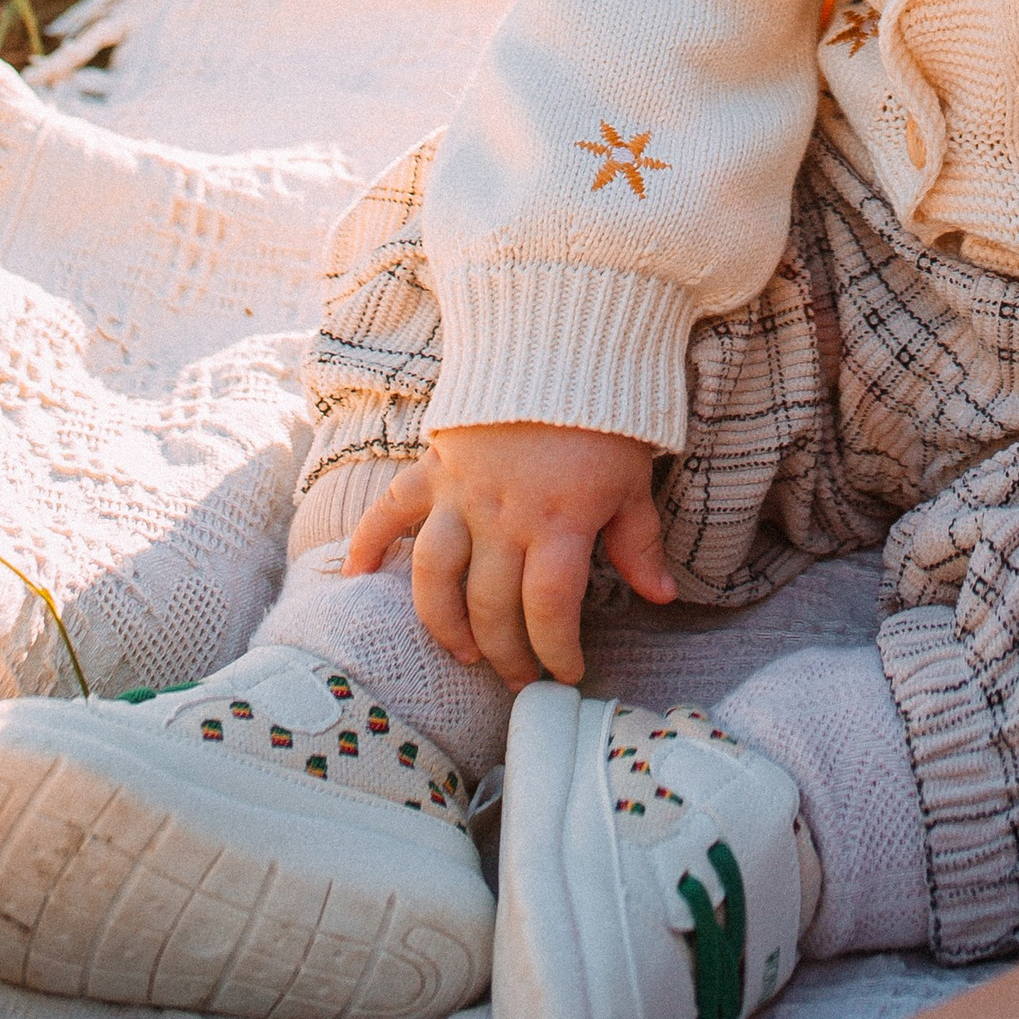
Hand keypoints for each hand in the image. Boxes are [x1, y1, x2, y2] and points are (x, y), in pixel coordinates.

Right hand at [344, 421, 674, 688]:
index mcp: (559, 522)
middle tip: (520, 677)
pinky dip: (368, 544)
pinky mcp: (433, 469)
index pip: (549, 610)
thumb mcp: (633, 480)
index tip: (568, 674)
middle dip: (507, 654)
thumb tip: (664, 597)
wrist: (559, 341)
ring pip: (437, 578)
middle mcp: (503, 516)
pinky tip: (355, 577)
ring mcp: (461, 494)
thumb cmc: (605, 416)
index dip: (557, 652)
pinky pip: (390, 511)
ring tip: (461, 651)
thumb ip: (640, 542)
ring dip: (444, 623)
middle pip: (492, 607)